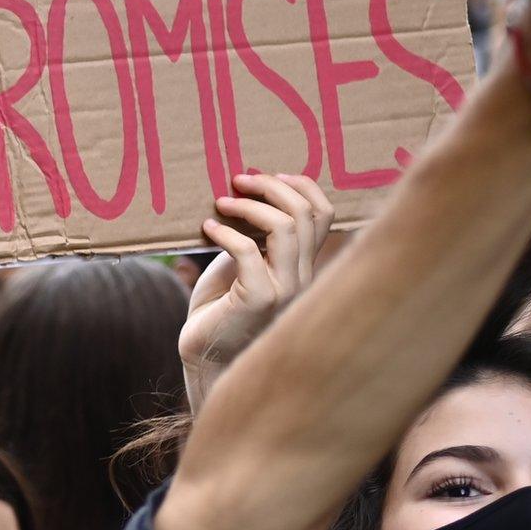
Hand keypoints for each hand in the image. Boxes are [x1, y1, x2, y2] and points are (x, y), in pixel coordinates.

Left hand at [180, 172, 334, 408]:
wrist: (206, 354)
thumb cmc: (221, 306)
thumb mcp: (244, 261)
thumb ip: (256, 234)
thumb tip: (248, 187)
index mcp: (305, 265)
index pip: (325, 213)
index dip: (301, 185)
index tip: (266, 175)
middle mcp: (303, 277)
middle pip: (306, 214)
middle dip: (272, 187)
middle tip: (238, 180)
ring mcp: (284, 290)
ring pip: (286, 228)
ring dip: (250, 206)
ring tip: (221, 202)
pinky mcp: (258, 300)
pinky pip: (248, 252)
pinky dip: (226, 233)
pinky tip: (207, 229)